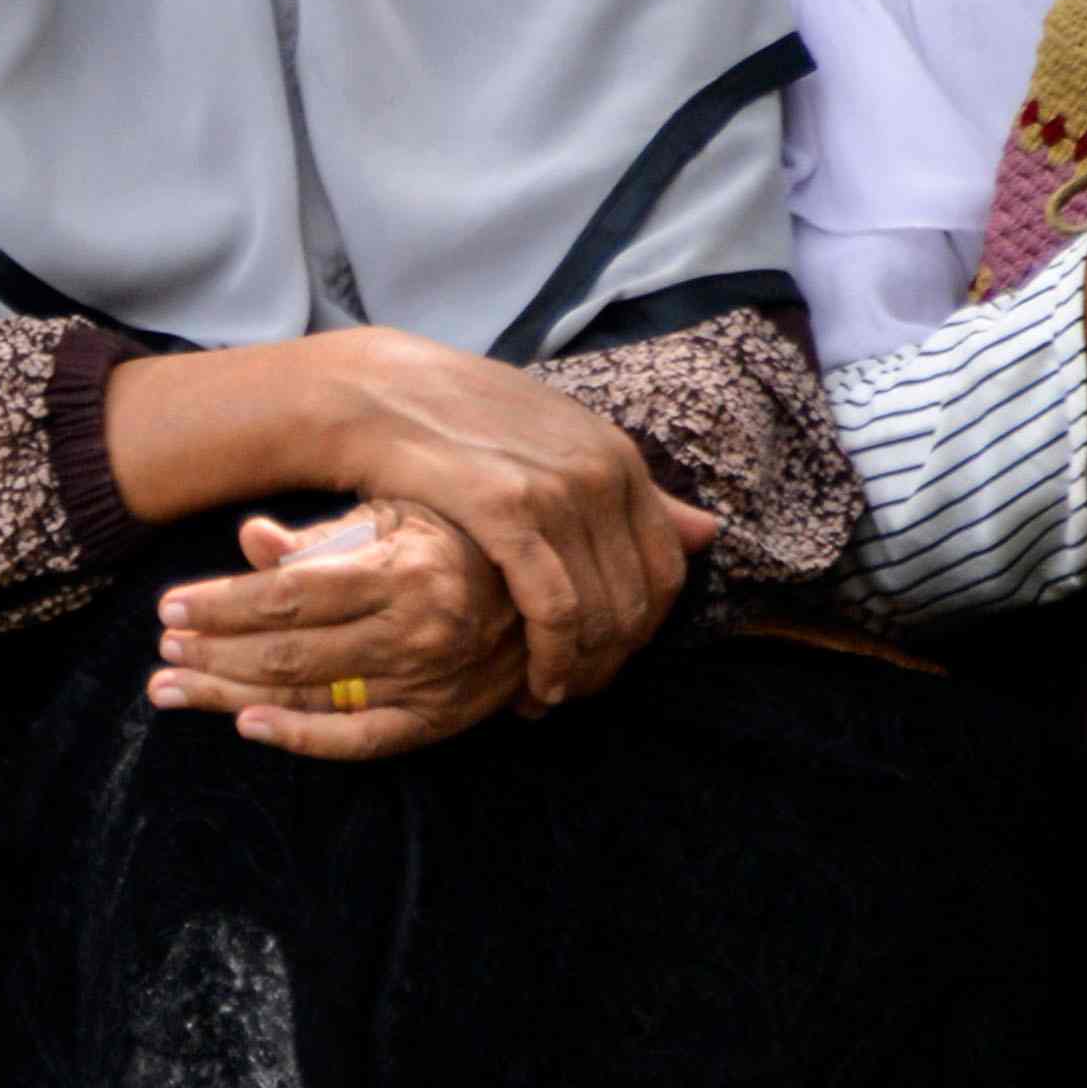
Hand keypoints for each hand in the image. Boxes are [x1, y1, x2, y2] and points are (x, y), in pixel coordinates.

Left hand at [152, 499, 532, 755]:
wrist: (547, 589)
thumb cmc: (456, 537)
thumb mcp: (395, 516)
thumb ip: (322, 536)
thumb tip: (251, 538)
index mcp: (402, 569)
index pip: (291, 596)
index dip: (224, 605)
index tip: (169, 607)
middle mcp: (417, 631)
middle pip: (291, 652)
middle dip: (214, 653)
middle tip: (161, 650)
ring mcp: (428, 683)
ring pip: (312, 697)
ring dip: (233, 695)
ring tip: (174, 687)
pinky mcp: (438, 720)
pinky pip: (362, 740)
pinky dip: (303, 739)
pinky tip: (247, 727)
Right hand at [176, 329, 712, 706]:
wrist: (375, 391)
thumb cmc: (461, 421)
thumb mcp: (559, 442)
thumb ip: (632, 493)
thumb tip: (711, 532)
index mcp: (619, 457)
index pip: (666, 572)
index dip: (641, 631)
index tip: (604, 660)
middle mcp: (601, 472)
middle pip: (637, 603)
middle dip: (609, 663)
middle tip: (571, 692)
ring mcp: (558, 491)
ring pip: (600, 615)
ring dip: (580, 672)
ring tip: (548, 696)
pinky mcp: (508, 511)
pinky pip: (554, 610)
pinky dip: (552, 661)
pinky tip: (533, 686)